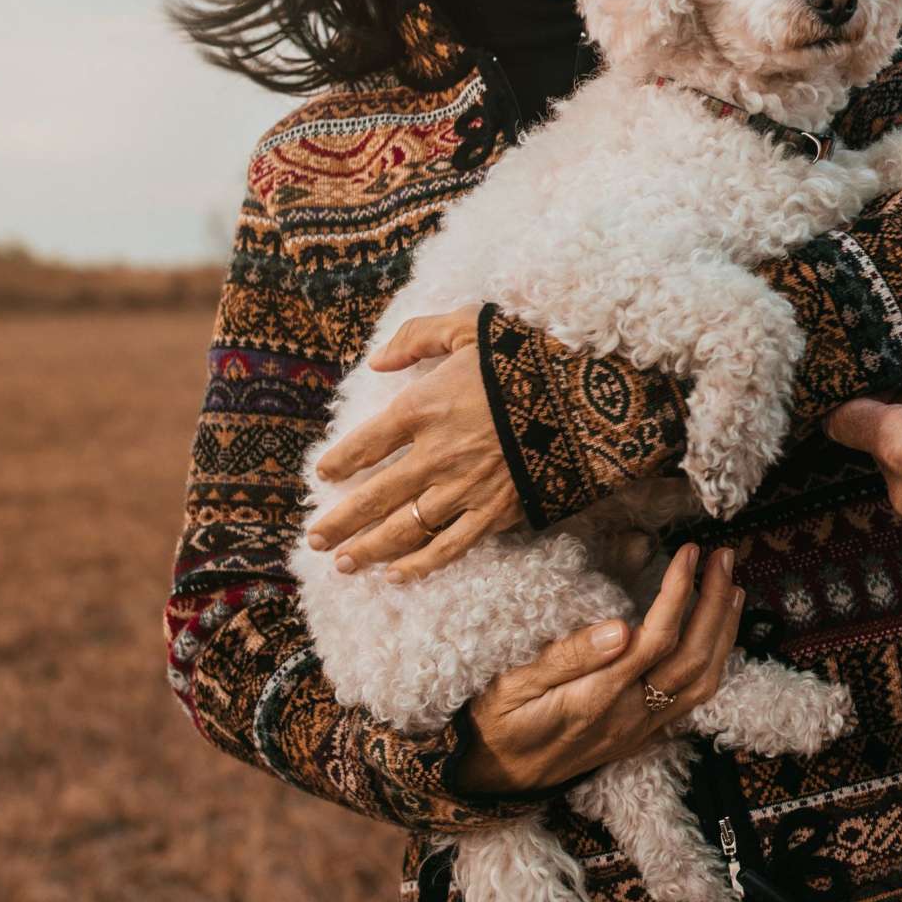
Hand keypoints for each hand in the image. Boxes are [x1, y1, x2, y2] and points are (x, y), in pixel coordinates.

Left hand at [310, 306, 524, 577]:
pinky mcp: (495, 512)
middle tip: (314, 538)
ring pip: (404, 528)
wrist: (587, 398)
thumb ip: (416, 336)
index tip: (321, 475)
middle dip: (339, 521)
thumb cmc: (527, 356)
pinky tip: (396, 576)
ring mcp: (464, 489)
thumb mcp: (468, 326)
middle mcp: (435, 455)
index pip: (364, 444)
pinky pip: (449, 547)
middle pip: (373, 497)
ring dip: (368, 548)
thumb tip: (377, 360)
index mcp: (422, 408)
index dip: (337, 462)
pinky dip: (420, 565)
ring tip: (343, 563)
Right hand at [451, 544, 747, 796]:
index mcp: (596, 700)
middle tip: (723, 556)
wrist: (495, 780)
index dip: (678, 593)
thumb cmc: (498, 723)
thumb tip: (620, 628)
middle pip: (691, 659)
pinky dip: (715, 660)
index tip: (688, 553)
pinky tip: (717, 632)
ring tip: (732, 586)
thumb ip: (566, 657)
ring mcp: (641, 730)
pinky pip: (693, 699)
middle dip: (714, 604)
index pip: (654, 640)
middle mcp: (628, 718)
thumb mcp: (513, 685)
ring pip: (702, 682)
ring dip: (723, 632)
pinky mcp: (644, 735)